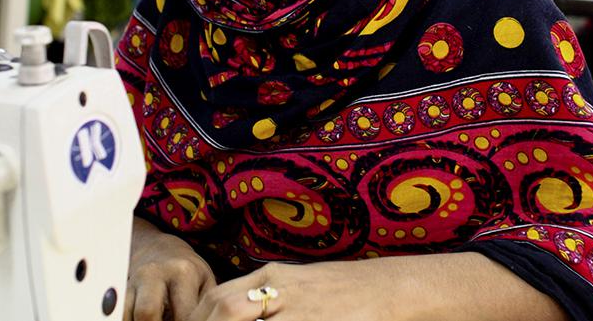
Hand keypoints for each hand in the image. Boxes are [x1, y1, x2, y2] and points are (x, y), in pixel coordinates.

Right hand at [125, 225, 215, 320]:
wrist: (160, 250)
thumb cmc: (189, 272)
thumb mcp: (205, 283)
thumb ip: (204, 307)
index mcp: (182, 273)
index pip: (182, 316)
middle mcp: (153, 274)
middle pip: (147, 314)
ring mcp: (133, 281)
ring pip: (126, 315)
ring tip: (157, 320)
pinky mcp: (119, 288)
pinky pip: (118, 313)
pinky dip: (129, 319)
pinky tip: (142, 320)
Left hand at [188, 261, 398, 320]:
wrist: (393, 289)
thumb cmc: (348, 291)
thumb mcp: (303, 285)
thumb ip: (271, 294)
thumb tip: (237, 311)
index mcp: (274, 275)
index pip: (220, 295)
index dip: (199, 318)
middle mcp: (281, 289)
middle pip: (224, 307)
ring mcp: (299, 308)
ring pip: (245, 320)